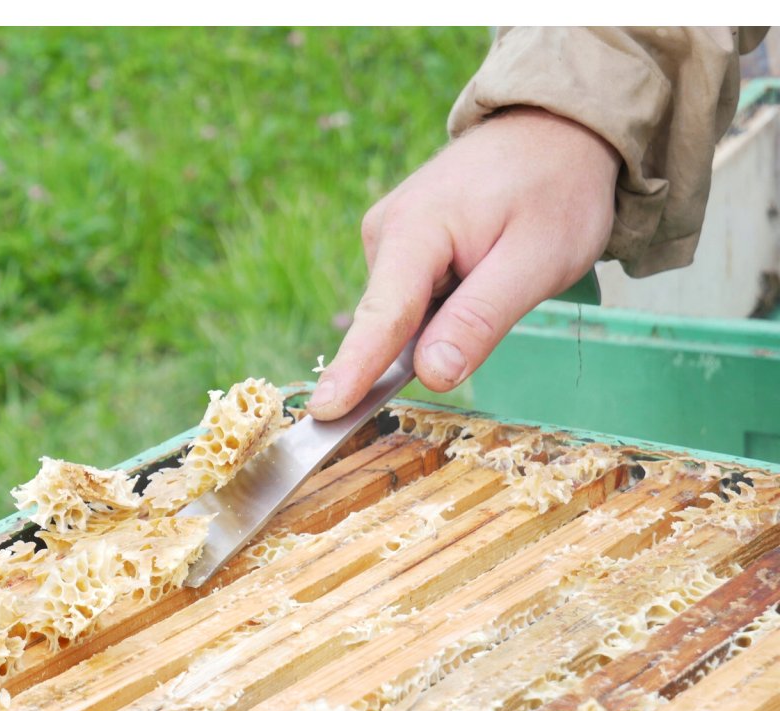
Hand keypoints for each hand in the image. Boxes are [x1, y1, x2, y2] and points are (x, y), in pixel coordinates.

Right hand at [307, 106, 621, 420]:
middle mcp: (387, 232)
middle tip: (500, 299)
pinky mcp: (400, 245)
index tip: (324, 412)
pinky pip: (412, 298)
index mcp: (416, 230)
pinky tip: (480, 273)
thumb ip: (481, 318)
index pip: (382, 315)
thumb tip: (431, 375)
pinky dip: (442, 306)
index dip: (355, 369)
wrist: (554, 131)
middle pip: (391, 321)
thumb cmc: (554, 191)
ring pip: (404, 314)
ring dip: (445, 320)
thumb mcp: (537, 261)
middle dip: (428, 343)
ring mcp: (389, 237)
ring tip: (502, 271)